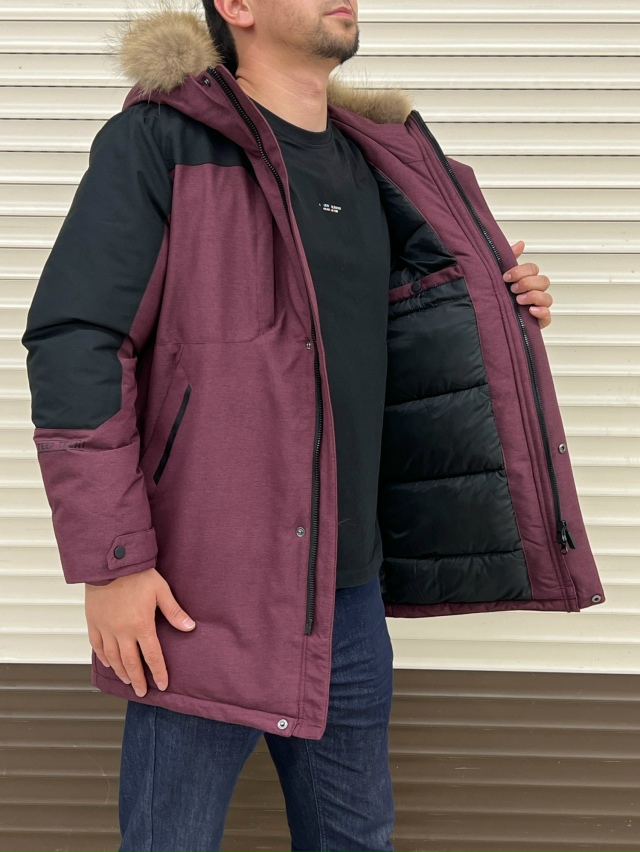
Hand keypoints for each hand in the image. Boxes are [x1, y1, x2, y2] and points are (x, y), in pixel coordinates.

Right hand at [85, 567, 195, 696]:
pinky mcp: (93, 621)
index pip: (152, 656)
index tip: (162, 685)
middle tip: (141, 692)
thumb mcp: (161, 590)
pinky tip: (108, 663)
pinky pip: (97, 644)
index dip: (158, 672)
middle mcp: (122, 632)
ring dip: (120, 671)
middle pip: (131, 663)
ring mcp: (106, 628)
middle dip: (137, 680)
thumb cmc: (137, 574)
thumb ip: (174, 612)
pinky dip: (102, 656)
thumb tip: (190, 627)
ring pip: (112, 657)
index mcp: (142, 625)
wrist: (110, 562)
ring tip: (126, 680)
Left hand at [502, 240, 552, 328]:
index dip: (521, 271)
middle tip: (513, 289)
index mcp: (526, 280)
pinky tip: (531, 311)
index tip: (506, 277)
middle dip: (527, 283)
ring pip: (547, 298)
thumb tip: (520, 244)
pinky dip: (542, 313)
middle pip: (543, 281)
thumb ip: (509, 258)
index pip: (533, 269)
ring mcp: (537, 307)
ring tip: (519, 300)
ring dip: (534, 296)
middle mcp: (533, 292)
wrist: (486, 321)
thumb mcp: (498, 276)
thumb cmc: (494, 298)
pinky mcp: (537, 322)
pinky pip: (548, 317)